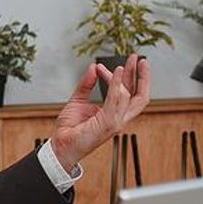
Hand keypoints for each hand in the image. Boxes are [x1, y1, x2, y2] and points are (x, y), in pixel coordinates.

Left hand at [49, 55, 150, 171]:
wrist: (60, 145)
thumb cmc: (69, 129)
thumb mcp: (78, 100)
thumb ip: (86, 84)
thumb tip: (94, 67)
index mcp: (114, 114)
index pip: (130, 94)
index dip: (129, 78)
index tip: (122, 63)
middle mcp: (118, 118)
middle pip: (139, 96)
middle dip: (142, 76)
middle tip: (139, 58)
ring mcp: (115, 122)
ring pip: (130, 96)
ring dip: (129, 77)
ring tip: (127, 62)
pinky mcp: (108, 123)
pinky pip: (116, 100)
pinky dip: (117, 84)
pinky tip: (116, 72)